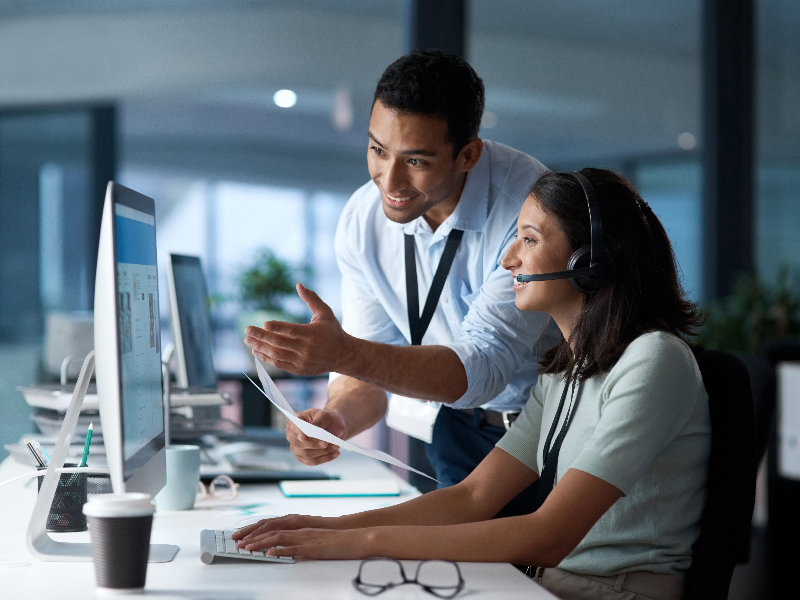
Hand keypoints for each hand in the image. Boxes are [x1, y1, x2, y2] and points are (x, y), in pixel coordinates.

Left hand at [236, 521, 372, 559]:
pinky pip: (293, 548)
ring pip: (278, 537)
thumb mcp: (315, 537)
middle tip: (236, 541)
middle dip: (251, 535)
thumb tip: (284, 546)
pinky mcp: (313, 547)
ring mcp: (306, 537)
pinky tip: (270, 553)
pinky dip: (280, 550)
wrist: (357, 538)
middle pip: (271, 528)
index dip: (255, 529)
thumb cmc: (338, 540)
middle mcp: (300, 528)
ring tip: (246, 548)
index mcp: (300, 525)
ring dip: (260, 542)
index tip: (241, 535)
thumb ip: (300, 540)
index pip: (272, 524)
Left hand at [244, 283, 353, 375]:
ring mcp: (302, 361)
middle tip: (247, 330)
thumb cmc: (333, 331)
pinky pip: (279, 364)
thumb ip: (311, 299)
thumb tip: (298, 284)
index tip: (263, 323)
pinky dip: (266, 358)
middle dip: (261, 336)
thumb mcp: (325, 313)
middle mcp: (306, 348)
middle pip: (279, 343)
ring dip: (260, 347)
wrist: (343, 355)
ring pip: (277, 354)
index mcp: (312, 334)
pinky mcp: (299, 369)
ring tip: (248, 340)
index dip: (277, 327)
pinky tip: (257, 350)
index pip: (291, 330)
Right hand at [286, 408, 345, 465]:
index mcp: (294, 422)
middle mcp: (293, 436)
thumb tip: (313, 429)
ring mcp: (297, 448)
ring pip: (307, 454)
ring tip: (335, 447)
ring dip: (322, 452)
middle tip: (326, 443)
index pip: (292, 428)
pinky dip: (325, 458)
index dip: (296, 433)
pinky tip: (335, 454)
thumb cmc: (327, 418)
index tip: (304, 438)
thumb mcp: (324, 415)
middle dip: (313, 445)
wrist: (335, 426)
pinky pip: (313, 461)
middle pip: (298, 444)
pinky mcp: (305, 458)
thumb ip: (318, 422)